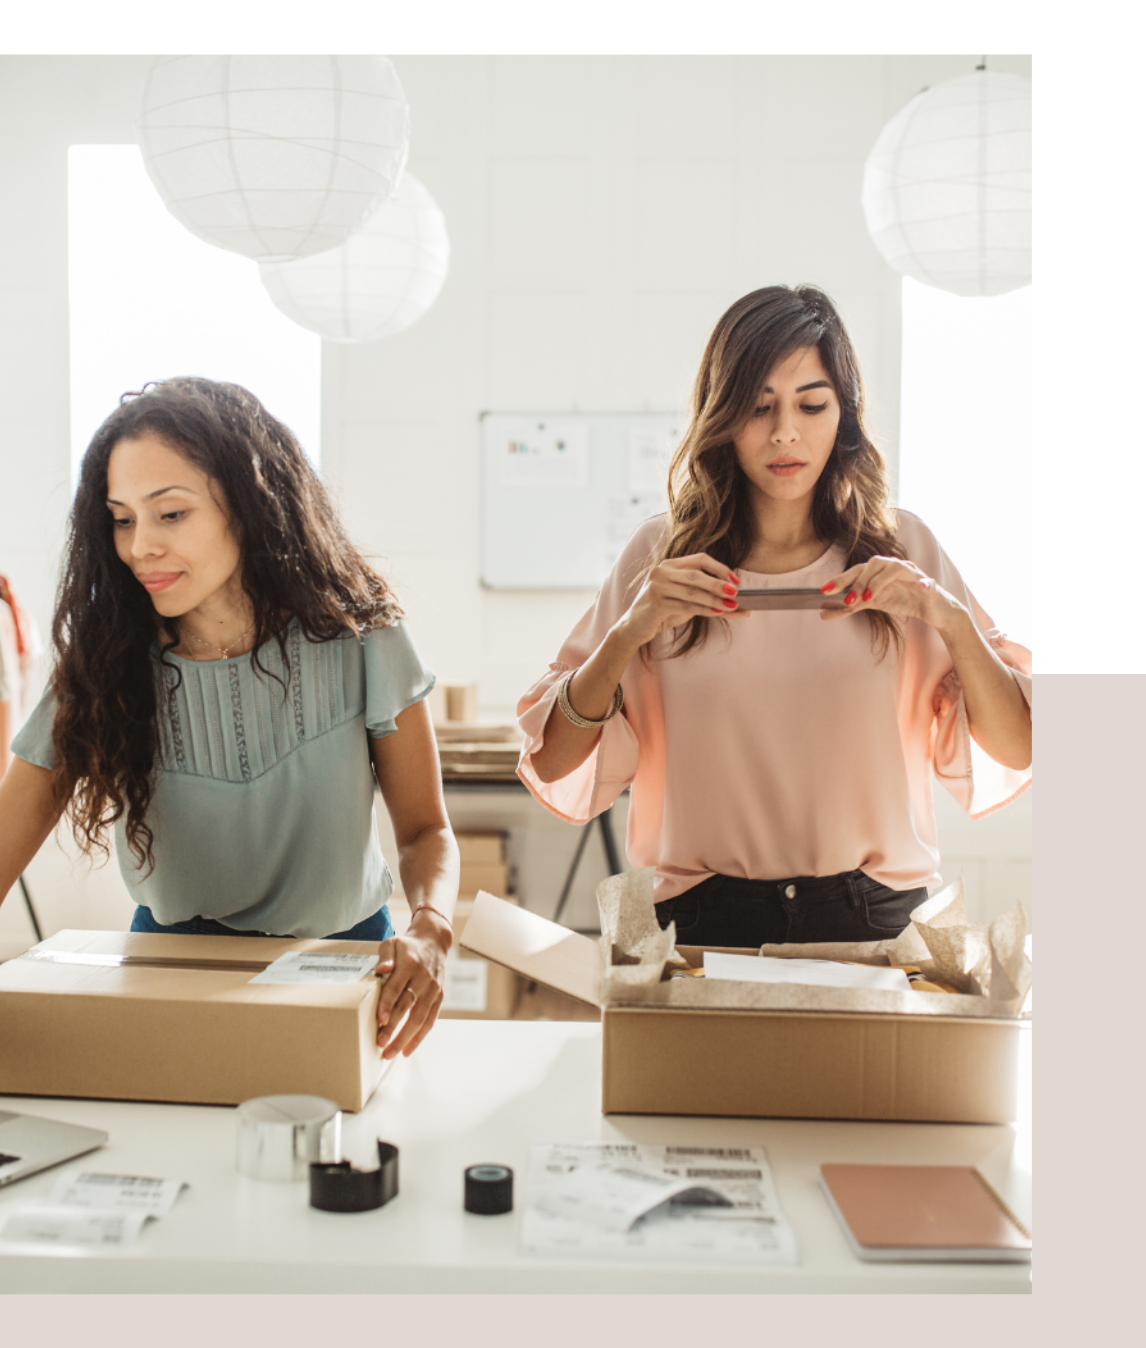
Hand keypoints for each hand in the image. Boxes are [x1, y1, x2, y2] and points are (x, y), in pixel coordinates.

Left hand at [374, 913, 450, 1058]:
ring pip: (419, 1017)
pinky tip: (408, 1050)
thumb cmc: (407, 946)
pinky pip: (430, 1020)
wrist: (434, 942)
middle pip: (407, 1006)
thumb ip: (385, 955)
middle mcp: (423, 977)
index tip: (379, 1020)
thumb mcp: (392, 942)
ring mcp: (433, 989)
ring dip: (405, 1037)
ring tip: (390, 1053)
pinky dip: (420, 1037)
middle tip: (380, 1043)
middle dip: (393, 1026)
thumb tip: (381, 970)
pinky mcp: (439, 997)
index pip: (396, 986)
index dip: (388, 1004)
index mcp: (409, 963)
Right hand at [615, 553, 749, 649]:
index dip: (719, 568)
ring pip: (692, 591)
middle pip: (696, 574)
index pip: (699, 559)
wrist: (633, 628)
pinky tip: (717, 612)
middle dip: (718, 584)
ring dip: (714, 599)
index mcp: (669, 565)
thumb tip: (736, 603)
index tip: (735, 580)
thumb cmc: (662, 612)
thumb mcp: (685, 601)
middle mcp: (661, 571)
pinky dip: (704, 609)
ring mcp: (656, 586)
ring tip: (731, 606)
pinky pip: (685, 605)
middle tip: (736, 593)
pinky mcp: (655, 603)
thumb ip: (706, 598)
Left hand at [819, 556, 962, 631]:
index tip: (824, 590)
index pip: (857, 569)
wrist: (931, 609)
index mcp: (879, 569)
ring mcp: (912, 573)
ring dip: (879, 582)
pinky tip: (921, 588)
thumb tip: (823, 613)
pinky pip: (926, 582)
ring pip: (894, 568)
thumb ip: (849, 607)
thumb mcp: (873, 604)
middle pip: (873, 564)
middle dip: (858, 581)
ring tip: (868, 598)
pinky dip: (923, 584)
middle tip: (847, 599)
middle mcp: (893, 566)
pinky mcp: (929, 584)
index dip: (841, 578)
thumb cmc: (902, 600)